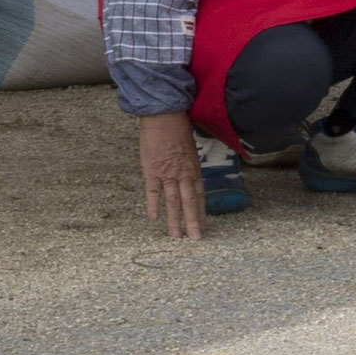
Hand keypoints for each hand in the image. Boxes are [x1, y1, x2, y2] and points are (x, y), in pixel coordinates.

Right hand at [139, 112, 208, 239]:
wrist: (164, 116)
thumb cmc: (178, 129)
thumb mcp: (189, 148)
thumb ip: (188, 163)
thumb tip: (187, 173)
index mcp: (194, 168)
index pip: (199, 194)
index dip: (201, 210)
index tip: (204, 224)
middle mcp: (183, 174)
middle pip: (189, 202)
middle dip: (193, 221)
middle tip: (196, 238)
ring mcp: (167, 174)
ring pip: (173, 201)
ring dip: (174, 220)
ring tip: (176, 236)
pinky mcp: (151, 171)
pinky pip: (152, 192)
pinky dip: (153, 205)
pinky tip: (154, 219)